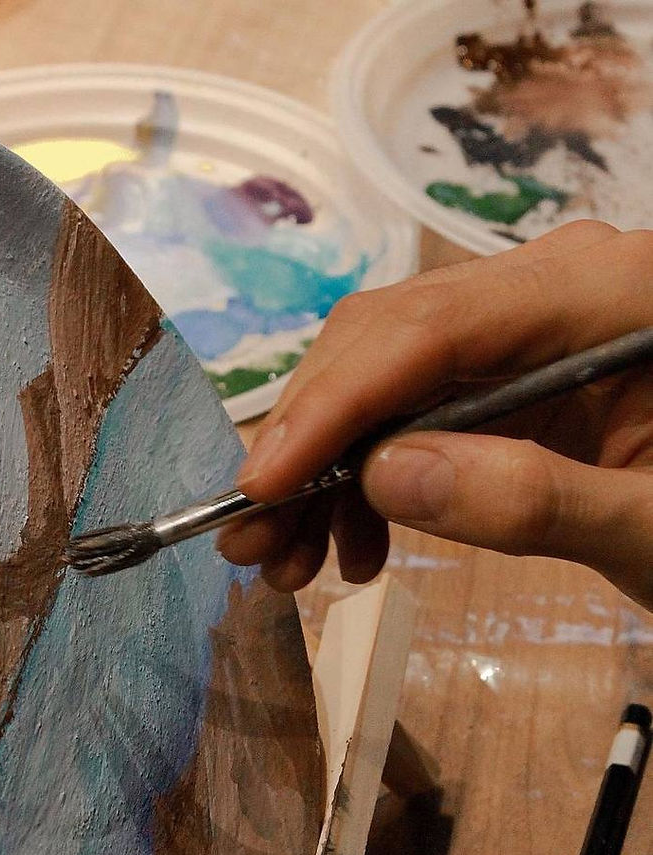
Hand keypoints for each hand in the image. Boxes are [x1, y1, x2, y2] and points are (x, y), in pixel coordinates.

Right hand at [218, 222, 652, 609]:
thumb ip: (537, 498)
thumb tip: (385, 473)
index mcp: (605, 293)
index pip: (430, 326)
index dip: (332, 402)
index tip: (261, 482)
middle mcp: (550, 288)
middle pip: (388, 343)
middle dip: (310, 444)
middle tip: (250, 540)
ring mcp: (526, 329)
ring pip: (387, 379)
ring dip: (328, 472)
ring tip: (293, 566)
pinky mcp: (513, 375)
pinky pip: (418, 409)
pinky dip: (373, 478)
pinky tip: (359, 548)